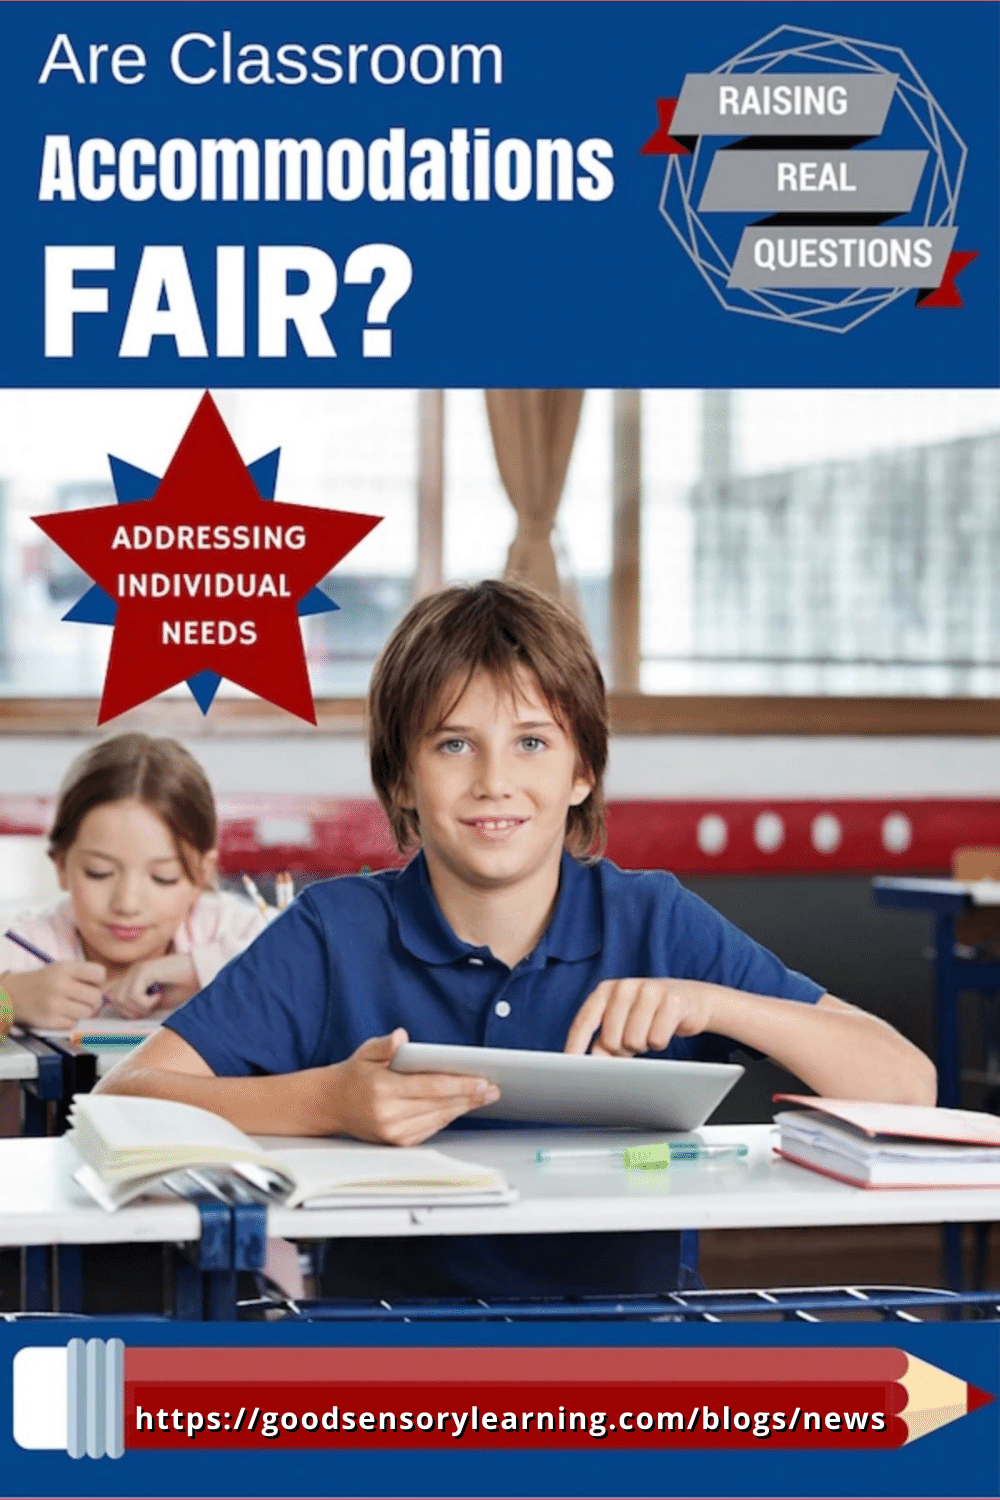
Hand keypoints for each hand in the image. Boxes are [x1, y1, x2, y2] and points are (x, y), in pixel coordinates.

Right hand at [2, 962, 105, 1030]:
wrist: (13, 995)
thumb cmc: (43, 980)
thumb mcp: (61, 968)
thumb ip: (83, 974)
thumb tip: (106, 988)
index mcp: (65, 968)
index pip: (99, 973)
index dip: (99, 980)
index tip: (92, 983)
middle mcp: (60, 985)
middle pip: (96, 997)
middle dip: (94, 999)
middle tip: (85, 998)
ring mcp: (55, 1005)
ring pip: (87, 1012)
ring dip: (84, 1011)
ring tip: (73, 1006)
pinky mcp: (50, 1021)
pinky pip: (74, 1024)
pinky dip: (71, 1020)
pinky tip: (62, 1013)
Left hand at [103, 953, 199, 1018]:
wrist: (200, 974)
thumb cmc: (182, 988)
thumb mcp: (155, 1001)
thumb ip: (137, 1003)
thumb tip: (124, 1012)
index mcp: (133, 977)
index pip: (111, 996)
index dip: (124, 1009)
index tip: (143, 1010)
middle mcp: (133, 971)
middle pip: (113, 998)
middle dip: (130, 1010)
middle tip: (150, 1007)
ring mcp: (137, 969)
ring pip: (121, 998)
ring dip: (139, 1007)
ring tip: (155, 1001)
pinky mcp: (144, 971)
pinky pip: (133, 995)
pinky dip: (146, 1002)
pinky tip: (159, 996)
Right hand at [327, 1028, 500, 1145]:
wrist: (332, 1105)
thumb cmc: (354, 1075)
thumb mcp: (365, 1053)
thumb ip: (384, 1045)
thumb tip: (400, 1038)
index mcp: (381, 1089)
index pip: (430, 1087)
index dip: (460, 1084)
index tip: (483, 1080)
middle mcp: (388, 1115)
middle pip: (439, 1104)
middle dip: (470, 1096)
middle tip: (493, 1088)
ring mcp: (393, 1132)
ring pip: (438, 1118)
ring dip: (463, 1107)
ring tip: (484, 1095)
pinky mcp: (398, 1142)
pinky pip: (431, 1128)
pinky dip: (448, 1116)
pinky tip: (462, 1106)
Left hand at [565, 978, 717, 1057]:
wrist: (692, 1000)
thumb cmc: (650, 1014)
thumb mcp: (622, 1024)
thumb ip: (603, 1040)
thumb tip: (592, 1060)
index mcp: (606, 990)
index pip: (584, 1021)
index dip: (575, 1045)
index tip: (569, 1066)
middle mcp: (625, 987)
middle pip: (610, 1040)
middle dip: (622, 1050)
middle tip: (634, 1041)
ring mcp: (649, 991)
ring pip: (634, 1041)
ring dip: (642, 1046)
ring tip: (649, 1032)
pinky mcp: (672, 1001)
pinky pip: (657, 1039)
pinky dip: (660, 1042)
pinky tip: (665, 1030)